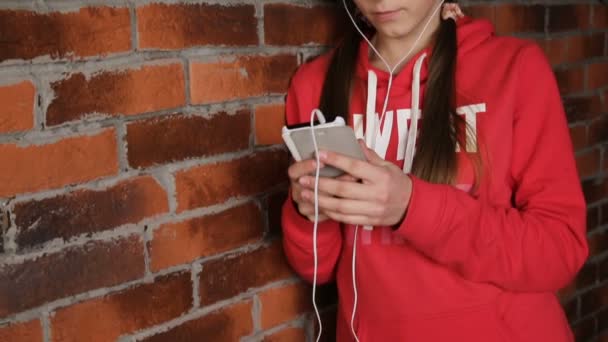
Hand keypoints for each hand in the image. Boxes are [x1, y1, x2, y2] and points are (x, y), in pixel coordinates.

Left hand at [298, 140, 412, 226]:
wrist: (411, 207)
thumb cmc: (397, 183)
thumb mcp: (388, 166)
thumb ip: (370, 156)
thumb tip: (356, 142)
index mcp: (380, 176)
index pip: (355, 166)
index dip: (336, 160)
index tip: (319, 154)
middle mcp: (376, 193)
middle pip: (343, 189)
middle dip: (320, 184)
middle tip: (303, 179)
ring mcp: (371, 209)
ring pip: (341, 207)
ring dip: (320, 200)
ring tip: (305, 193)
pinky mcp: (368, 220)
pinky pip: (345, 218)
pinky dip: (330, 212)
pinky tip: (318, 206)